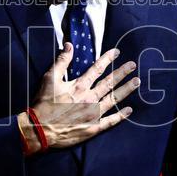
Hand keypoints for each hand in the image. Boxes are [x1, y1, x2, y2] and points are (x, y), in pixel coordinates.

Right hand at [18, 42, 139, 152]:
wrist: (40, 130)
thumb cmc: (44, 104)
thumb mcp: (49, 79)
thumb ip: (61, 61)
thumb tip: (69, 45)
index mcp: (79, 86)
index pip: (97, 69)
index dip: (107, 59)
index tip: (117, 52)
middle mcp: (90, 98)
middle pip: (109, 83)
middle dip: (122, 73)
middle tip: (133, 66)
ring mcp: (93, 114)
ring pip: (113, 99)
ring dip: (126, 90)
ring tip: (136, 82)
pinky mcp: (93, 128)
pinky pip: (110, 121)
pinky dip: (120, 116)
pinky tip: (129, 110)